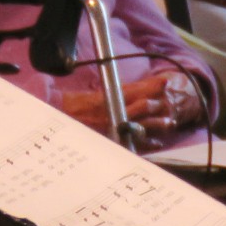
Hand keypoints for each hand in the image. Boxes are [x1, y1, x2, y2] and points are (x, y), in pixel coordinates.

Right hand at [57, 72, 202, 135]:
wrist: (55, 120)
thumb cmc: (69, 106)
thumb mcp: (89, 94)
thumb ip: (107, 92)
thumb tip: (128, 89)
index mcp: (106, 99)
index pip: (133, 91)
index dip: (150, 86)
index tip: (164, 81)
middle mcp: (112, 114)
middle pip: (141, 108)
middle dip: (156, 103)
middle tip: (170, 100)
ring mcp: (113, 128)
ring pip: (140, 126)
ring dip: (156, 124)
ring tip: (169, 122)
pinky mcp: (112, 140)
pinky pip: (132, 143)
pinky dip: (145, 143)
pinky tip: (157, 143)